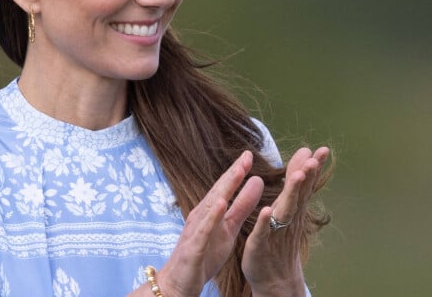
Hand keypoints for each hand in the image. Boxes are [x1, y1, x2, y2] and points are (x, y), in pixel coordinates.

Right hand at [157, 151, 263, 296]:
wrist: (179, 282)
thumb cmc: (204, 254)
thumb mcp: (229, 230)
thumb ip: (241, 208)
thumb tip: (256, 185)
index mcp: (210, 212)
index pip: (224, 188)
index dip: (236, 172)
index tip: (249, 155)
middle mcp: (201, 216)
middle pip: (218, 191)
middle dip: (233, 174)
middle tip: (247, 156)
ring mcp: (196, 230)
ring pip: (211, 206)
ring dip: (224, 189)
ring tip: (237, 173)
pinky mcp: (194, 247)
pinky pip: (204, 230)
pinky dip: (212, 216)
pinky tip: (221, 204)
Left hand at [242, 146, 329, 296]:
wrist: (274, 278)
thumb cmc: (280, 238)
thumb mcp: (288, 206)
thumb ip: (295, 182)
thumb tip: (306, 154)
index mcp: (293, 208)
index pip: (305, 184)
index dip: (313, 167)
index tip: (323, 149)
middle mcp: (288, 218)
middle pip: (298, 195)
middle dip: (306, 177)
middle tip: (314, 160)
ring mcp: (276, 231)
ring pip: (284, 210)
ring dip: (291, 194)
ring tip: (297, 177)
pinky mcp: (260, 244)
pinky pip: (263, 231)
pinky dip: (265, 222)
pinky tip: (266, 211)